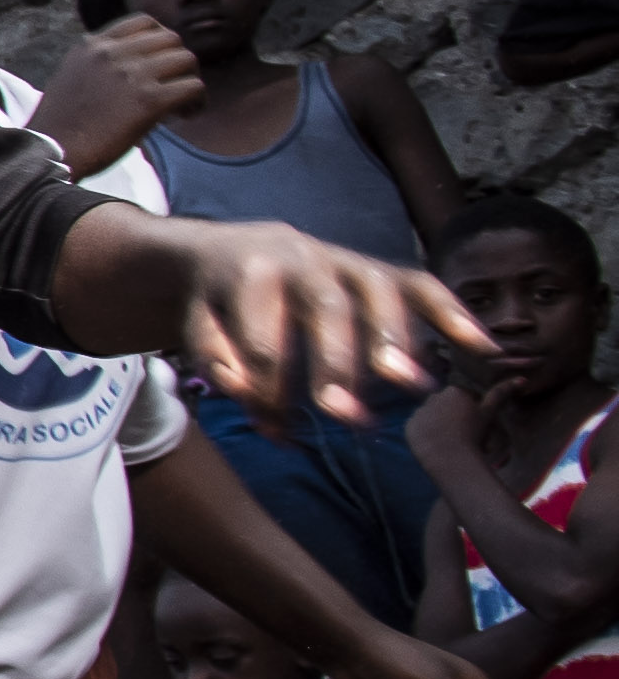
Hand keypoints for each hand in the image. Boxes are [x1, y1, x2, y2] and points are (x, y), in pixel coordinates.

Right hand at [37, 15, 205, 167]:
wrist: (50, 151)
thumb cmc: (59, 124)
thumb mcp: (71, 76)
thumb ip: (99, 63)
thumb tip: (132, 67)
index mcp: (93, 45)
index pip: (143, 22)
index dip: (160, 41)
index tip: (159, 63)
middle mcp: (114, 53)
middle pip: (171, 39)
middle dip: (177, 62)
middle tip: (173, 85)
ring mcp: (132, 75)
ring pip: (187, 60)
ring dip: (189, 80)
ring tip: (181, 104)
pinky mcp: (149, 100)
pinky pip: (193, 87)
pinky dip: (196, 102)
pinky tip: (185, 115)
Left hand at [151, 217, 486, 425]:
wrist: (239, 248)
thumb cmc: (220, 302)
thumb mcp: (199, 327)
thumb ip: (216, 360)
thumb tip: (244, 392)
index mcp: (251, 273)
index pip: (262, 340)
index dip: (267, 389)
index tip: (274, 430)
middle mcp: (305, 259)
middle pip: (327, 311)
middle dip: (338, 364)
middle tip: (345, 414)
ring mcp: (348, 261)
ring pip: (379, 293)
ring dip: (398, 340)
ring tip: (415, 387)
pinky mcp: (381, 269)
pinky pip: (421, 285)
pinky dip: (452, 313)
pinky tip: (480, 347)